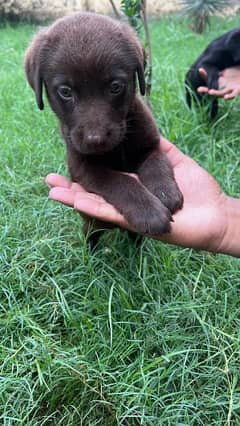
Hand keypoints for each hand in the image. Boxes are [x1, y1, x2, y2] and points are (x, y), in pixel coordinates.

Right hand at [46, 137, 232, 254]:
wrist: (213, 213)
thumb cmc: (196, 190)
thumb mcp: (171, 162)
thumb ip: (157, 150)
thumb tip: (144, 131)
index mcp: (135, 185)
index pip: (107, 177)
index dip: (87, 169)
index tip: (70, 156)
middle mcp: (129, 201)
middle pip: (95, 193)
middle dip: (71, 187)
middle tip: (48, 180)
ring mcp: (130, 212)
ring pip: (96, 204)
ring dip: (72, 197)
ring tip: (51, 189)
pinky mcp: (135, 221)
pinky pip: (110, 213)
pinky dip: (90, 206)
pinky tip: (71, 199)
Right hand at [197, 66, 239, 98]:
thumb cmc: (237, 73)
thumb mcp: (227, 70)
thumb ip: (218, 71)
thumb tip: (204, 65)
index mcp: (221, 80)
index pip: (210, 80)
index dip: (204, 77)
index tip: (199, 71)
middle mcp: (224, 87)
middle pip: (212, 89)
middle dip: (206, 90)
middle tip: (199, 89)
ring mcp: (230, 89)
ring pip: (221, 94)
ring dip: (215, 93)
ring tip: (210, 92)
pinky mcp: (238, 90)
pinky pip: (233, 95)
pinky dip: (229, 96)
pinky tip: (226, 97)